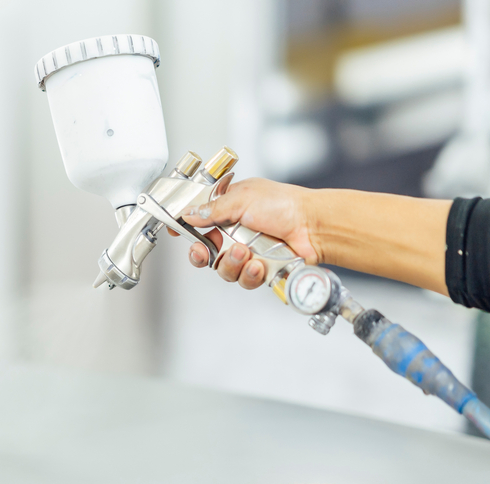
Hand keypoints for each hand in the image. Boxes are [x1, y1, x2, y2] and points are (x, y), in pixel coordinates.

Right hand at [176, 178, 319, 288]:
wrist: (313, 226)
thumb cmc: (285, 205)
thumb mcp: (243, 199)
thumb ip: (213, 209)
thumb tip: (190, 213)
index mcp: (229, 210)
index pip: (200, 220)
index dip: (186, 228)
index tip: (176, 232)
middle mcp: (236, 232)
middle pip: (205, 251)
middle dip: (201, 255)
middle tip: (202, 253)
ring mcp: (248, 252)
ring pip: (223, 269)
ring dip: (230, 263)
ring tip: (244, 253)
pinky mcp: (260, 269)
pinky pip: (244, 279)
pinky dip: (249, 274)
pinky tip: (258, 264)